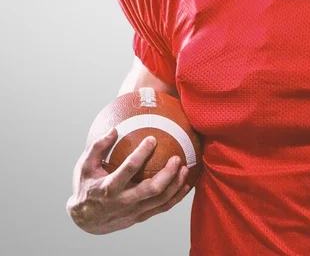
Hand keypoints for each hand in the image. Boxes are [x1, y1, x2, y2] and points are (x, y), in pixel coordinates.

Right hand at [66, 128, 190, 234]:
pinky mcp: (140, 217)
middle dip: (167, 174)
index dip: (142, 154)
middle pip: (151, 189)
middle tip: (176, 158)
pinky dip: (176, 198)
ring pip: (160, 200)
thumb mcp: (84, 166)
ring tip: (185, 169)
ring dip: (175, 185)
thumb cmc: (86, 187)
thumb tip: (114, 129)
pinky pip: (162, 208)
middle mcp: (123, 201)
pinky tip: (186, 185)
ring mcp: (133, 211)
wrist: (85, 220)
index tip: (153, 138)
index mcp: (109, 187)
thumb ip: (98, 147)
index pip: (129, 169)